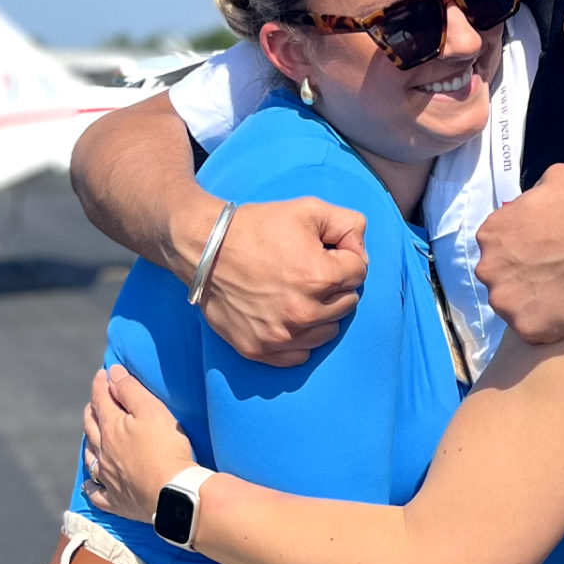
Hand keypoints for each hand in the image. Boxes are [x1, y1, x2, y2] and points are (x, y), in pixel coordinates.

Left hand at [82, 365, 195, 520]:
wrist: (173, 493)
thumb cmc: (166, 448)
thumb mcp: (151, 411)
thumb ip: (129, 390)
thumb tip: (112, 372)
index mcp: (111, 428)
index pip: (101, 400)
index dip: (101, 384)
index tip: (102, 373)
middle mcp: (104, 452)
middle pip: (92, 427)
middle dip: (92, 411)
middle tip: (94, 402)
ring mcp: (108, 478)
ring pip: (91, 457)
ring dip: (89, 443)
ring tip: (90, 436)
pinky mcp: (116, 500)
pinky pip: (97, 493)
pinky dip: (91, 486)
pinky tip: (89, 483)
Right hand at [199, 197, 368, 366]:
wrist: (203, 248)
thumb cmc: (256, 226)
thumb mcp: (308, 209)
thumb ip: (349, 224)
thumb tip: (360, 250)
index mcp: (320, 276)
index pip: (359, 272)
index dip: (344, 257)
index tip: (323, 251)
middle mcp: (304, 312)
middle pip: (347, 303)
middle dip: (334, 285)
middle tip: (308, 271)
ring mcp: (281, 335)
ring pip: (328, 331)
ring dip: (321, 313)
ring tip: (298, 293)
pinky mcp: (260, 350)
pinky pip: (300, 355)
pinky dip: (300, 339)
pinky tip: (287, 316)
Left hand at [474, 165, 563, 343]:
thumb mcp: (557, 177)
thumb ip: (532, 193)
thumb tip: (532, 201)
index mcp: (491, 233)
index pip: (497, 246)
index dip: (520, 250)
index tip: (542, 253)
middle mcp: (489, 268)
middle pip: (500, 277)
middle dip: (521, 277)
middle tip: (553, 274)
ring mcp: (505, 301)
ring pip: (512, 305)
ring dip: (531, 302)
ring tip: (562, 293)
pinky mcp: (525, 328)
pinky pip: (531, 329)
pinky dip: (548, 323)